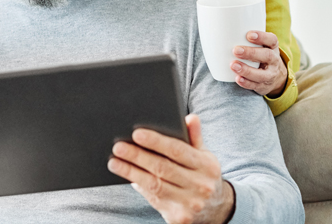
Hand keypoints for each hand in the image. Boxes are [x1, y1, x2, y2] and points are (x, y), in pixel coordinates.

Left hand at [108, 114, 234, 223]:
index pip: (178, 150)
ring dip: (132, 172)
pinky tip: (128, 177)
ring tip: (114, 162)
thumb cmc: (202, 174)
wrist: (216, 209)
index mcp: (206, 166)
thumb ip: (195, 136)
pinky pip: (154, 199)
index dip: (156, 141)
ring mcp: (190, 204)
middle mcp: (200, 185)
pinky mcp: (179, 217)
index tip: (136, 133)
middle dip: (138, 156)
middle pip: (163, 168)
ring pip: (155, 185)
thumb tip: (190, 117)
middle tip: (118, 147)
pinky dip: (140, 187)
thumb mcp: (204, 155)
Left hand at [231, 31, 287, 97]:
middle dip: (251, 53)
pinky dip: (246, 83)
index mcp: (272, 47)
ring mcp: (270, 75)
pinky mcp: (263, 86)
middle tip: (236, 50)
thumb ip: (246, 37)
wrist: (275, 77)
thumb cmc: (260, 55)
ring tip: (233, 65)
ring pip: (262, 74)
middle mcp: (274, 60)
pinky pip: (256, 86)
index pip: (272, 40)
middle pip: (267, 56)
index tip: (248, 34)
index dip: (262, 37)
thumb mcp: (260, 45)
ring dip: (247, 70)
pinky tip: (238, 78)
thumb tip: (221, 24)